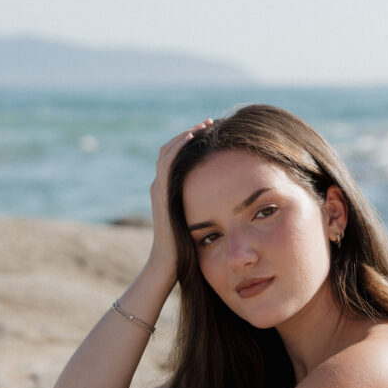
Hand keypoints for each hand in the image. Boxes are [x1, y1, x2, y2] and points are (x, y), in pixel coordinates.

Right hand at [148, 120, 212, 274]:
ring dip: (186, 135)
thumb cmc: (187, 249)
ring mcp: (158, 189)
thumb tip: (229, 203)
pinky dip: (179, 146)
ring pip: (168, 151)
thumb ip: (206, 209)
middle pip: (170, 149)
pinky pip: (168, 162)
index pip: (176, 158)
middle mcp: (159, 186)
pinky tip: (193, 137)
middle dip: (190, 134)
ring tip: (204, 125)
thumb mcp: (199, 222)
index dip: (191, 144)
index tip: (211, 134)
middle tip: (209, 124)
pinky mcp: (160, 192)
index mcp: (167, 191)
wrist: (169, 263)